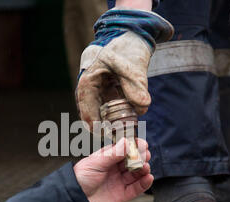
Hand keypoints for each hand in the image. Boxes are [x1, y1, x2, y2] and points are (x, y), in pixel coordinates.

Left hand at [74, 138, 153, 201]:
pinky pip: (136, 188)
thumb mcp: (96, 162)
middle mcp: (115, 169)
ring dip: (143, 169)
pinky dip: (144, 183)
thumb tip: (126, 141)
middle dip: (140, 157)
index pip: (124, 150)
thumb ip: (113, 154)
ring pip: (136, 174)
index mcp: (107, 158)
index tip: (142, 143)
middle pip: (132, 161)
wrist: (76, 200)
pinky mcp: (122, 194)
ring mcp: (119, 181)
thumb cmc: (80, 179)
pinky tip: (148, 178)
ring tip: (145, 167)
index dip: (134, 146)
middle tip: (145, 154)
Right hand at [75, 8, 172, 131]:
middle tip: (124, 138)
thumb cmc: (125, 47)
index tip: (112, 138)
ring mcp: (100, 94)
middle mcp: (90, 92)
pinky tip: (134, 119)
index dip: (98, 129)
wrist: (132, 36)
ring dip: (116, 124)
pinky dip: (123, 116)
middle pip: (95, 119)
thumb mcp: (130, 65)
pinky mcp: (111, 95)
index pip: (87, 114)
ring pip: (105, 117)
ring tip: (130, 130)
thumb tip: (142, 108)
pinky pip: (115, 111)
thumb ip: (136, 85)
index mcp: (87, 84)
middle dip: (108, 130)